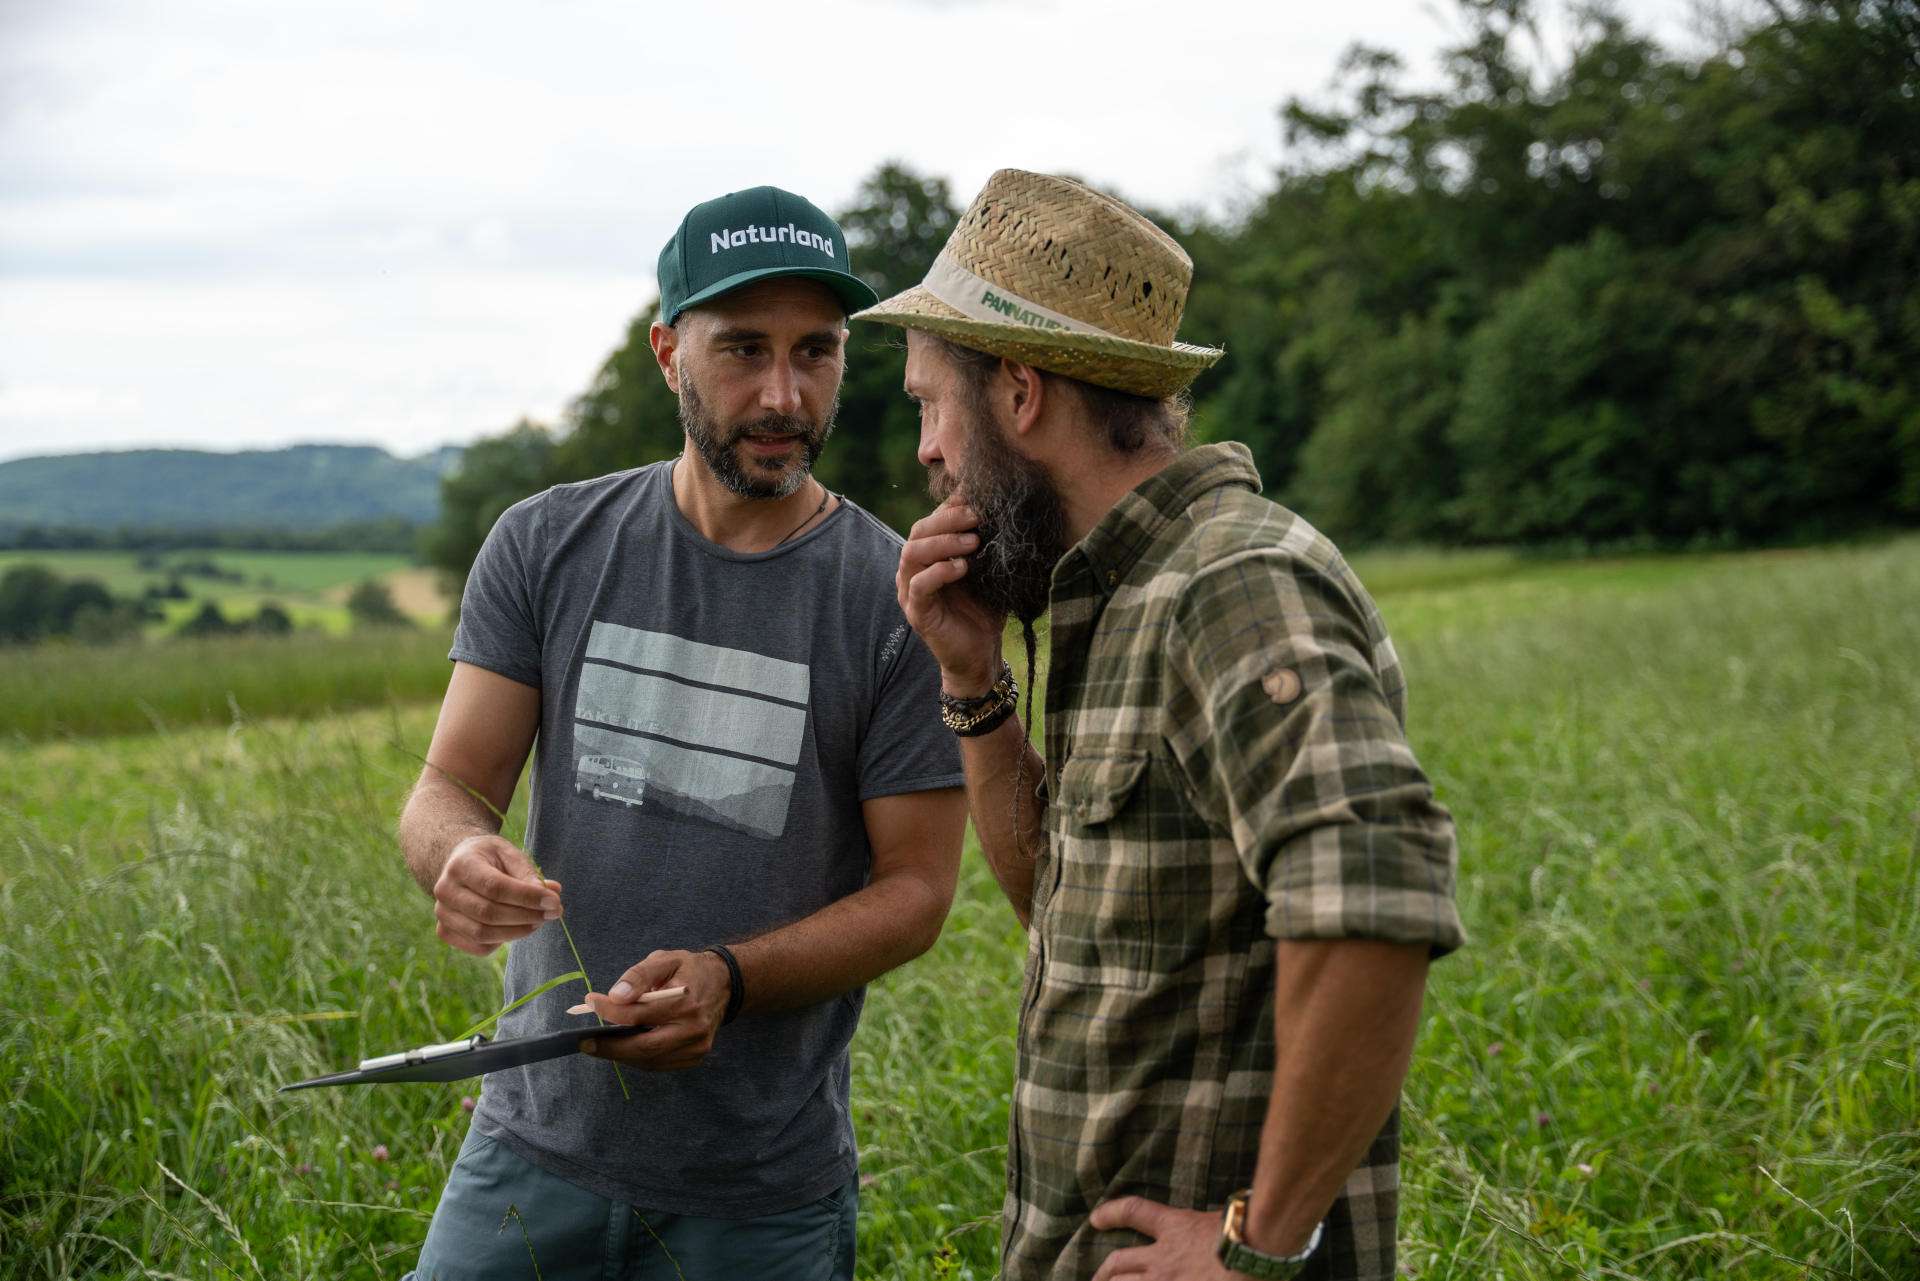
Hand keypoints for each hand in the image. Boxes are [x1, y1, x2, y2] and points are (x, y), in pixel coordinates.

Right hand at [431, 834, 560, 956]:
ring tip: (538, 921)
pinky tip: (517, 927)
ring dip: (518, 932)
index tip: (554, 901)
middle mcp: (445, 891)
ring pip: (483, 934)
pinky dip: (503, 941)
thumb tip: (552, 894)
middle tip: (553, 913)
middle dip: (526, 916)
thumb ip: (528, 874)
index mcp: (461, 865)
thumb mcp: (510, 854)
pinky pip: (479, 947)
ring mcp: (442, 914)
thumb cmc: (490, 859)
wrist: (460, 864)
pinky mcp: (445, 932)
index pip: (495, 887)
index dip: (526, 897)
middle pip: (489, 913)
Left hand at [580, 949, 731, 1069]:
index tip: (591, 1002)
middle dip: (610, 1047)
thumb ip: (640, 975)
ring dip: (621, 1054)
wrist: (725, 985)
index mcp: (686, 1001)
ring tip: (601, 1044)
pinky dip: (638, 1058)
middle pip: (645, 1047)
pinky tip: (626, 1047)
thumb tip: (615, 996)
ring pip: (650, 1060)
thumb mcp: (666, 959)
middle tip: (585, 1043)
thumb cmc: (689, 970)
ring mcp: (697, 1046)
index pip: (641, 1013)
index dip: (611, 1011)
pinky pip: (659, 1064)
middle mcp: (694, 1028)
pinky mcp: (695, 1057)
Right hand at [896, 498, 1003, 695]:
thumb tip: (996, 508)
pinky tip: (963, 568)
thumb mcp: (985, 570)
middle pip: (918, 531)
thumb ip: (983, 543)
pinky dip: (940, 571)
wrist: (981, 654)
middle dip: (948, 519)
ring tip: (974, 542)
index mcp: (928, 557)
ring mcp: (910, 591)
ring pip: (913, 553)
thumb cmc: (984, 610)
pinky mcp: (917, 613)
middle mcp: (913, 570)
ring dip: (944, 542)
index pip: (930, 521)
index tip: (978, 500)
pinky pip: (920, 585)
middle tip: (977, 517)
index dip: (951, 507)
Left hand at [1089, 1198, 1234, 1280]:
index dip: (1112, 1213)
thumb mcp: (1220, 1222)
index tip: (1096, 1218)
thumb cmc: (1247, 1234)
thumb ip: (1203, 1230)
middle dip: (1104, 1272)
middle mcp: (1162, 1259)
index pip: (1135, 1212)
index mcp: (1174, 1229)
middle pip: (1118, 1262)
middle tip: (1098, 1279)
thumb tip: (1203, 1232)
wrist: (1256, 1253)